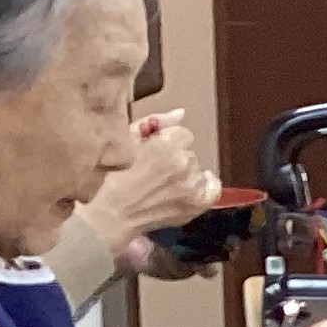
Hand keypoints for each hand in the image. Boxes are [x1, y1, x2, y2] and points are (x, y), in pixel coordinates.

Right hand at [81, 110, 222, 246]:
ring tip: (164, 185)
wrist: (113, 214)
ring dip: (186, 175)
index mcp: (165, 144)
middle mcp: (183, 163)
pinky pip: (213, 189)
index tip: (156, 151)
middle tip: (156, 171)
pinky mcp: (196, 205)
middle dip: (176, 159)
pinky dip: (207, 186)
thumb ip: (156, 122)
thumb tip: (181, 112)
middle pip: (189, 154)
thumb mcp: (128, 140)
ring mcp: (192, 186)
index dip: (169, 141)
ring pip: (197, 171)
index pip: (183, 134)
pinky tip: (195, 186)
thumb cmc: (114, 177)